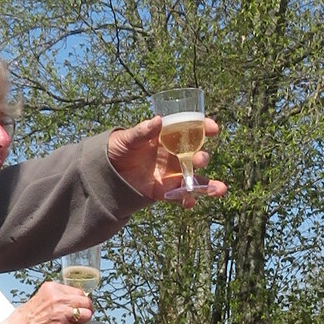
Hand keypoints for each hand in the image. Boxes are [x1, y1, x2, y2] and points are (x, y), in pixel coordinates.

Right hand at [6, 279, 93, 323]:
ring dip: (81, 321)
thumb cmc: (27, 316)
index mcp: (53, 288)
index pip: (79, 292)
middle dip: (86, 310)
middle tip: (80, 317)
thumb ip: (59, 297)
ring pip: (86, 315)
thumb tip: (76, 300)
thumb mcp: (42, 297)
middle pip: (86, 302)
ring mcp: (60, 311)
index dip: (81, 301)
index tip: (80, 306)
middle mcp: (58, 297)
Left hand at [107, 118, 228, 203]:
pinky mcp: (163, 191)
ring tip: (219, 189)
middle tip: (200, 159)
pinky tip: (192, 203)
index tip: (213, 129)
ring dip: (206, 184)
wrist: (104, 171)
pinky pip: (179, 197)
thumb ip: (142, 131)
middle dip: (201, 158)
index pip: (189, 131)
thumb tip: (158, 120)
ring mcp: (169, 174)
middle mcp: (172, 156)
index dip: (203, 129)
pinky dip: (187, 200)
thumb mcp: (127, 138)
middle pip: (193, 156)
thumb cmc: (117, 148)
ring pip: (193, 179)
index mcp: (166, 138)